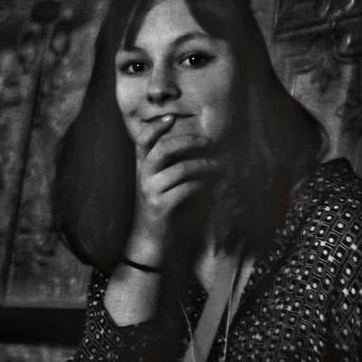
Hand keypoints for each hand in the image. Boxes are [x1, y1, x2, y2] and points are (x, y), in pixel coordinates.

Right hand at [125, 115, 221, 265]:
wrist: (150, 243)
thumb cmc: (162, 212)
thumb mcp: (162, 186)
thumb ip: (172, 168)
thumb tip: (198, 149)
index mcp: (142, 169)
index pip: (141, 141)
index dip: (154, 127)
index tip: (170, 118)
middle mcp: (143, 178)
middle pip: (163, 149)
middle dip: (189, 142)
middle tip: (209, 142)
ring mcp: (150, 192)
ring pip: (182, 169)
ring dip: (206, 166)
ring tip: (220, 167)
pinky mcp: (161, 207)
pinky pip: (188, 189)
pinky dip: (204, 186)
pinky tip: (211, 188)